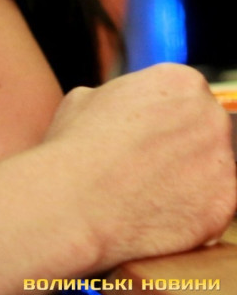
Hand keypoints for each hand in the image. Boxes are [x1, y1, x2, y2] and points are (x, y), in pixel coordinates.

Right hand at [44, 63, 235, 265]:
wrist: (74, 201)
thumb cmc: (73, 149)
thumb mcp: (84, 100)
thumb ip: (116, 98)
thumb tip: (118, 107)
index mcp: (178, 82)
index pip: (184, 97)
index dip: (161, 119)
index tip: (144, 137)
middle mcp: (210, 114)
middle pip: (203, 130)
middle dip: (178, 147)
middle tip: (142, 166)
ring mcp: (224, 159)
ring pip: (210, 170)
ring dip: (185, 180)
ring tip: (142, 191)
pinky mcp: (226, 202)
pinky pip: (211, 205)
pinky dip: (188, 212)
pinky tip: (153, 212)